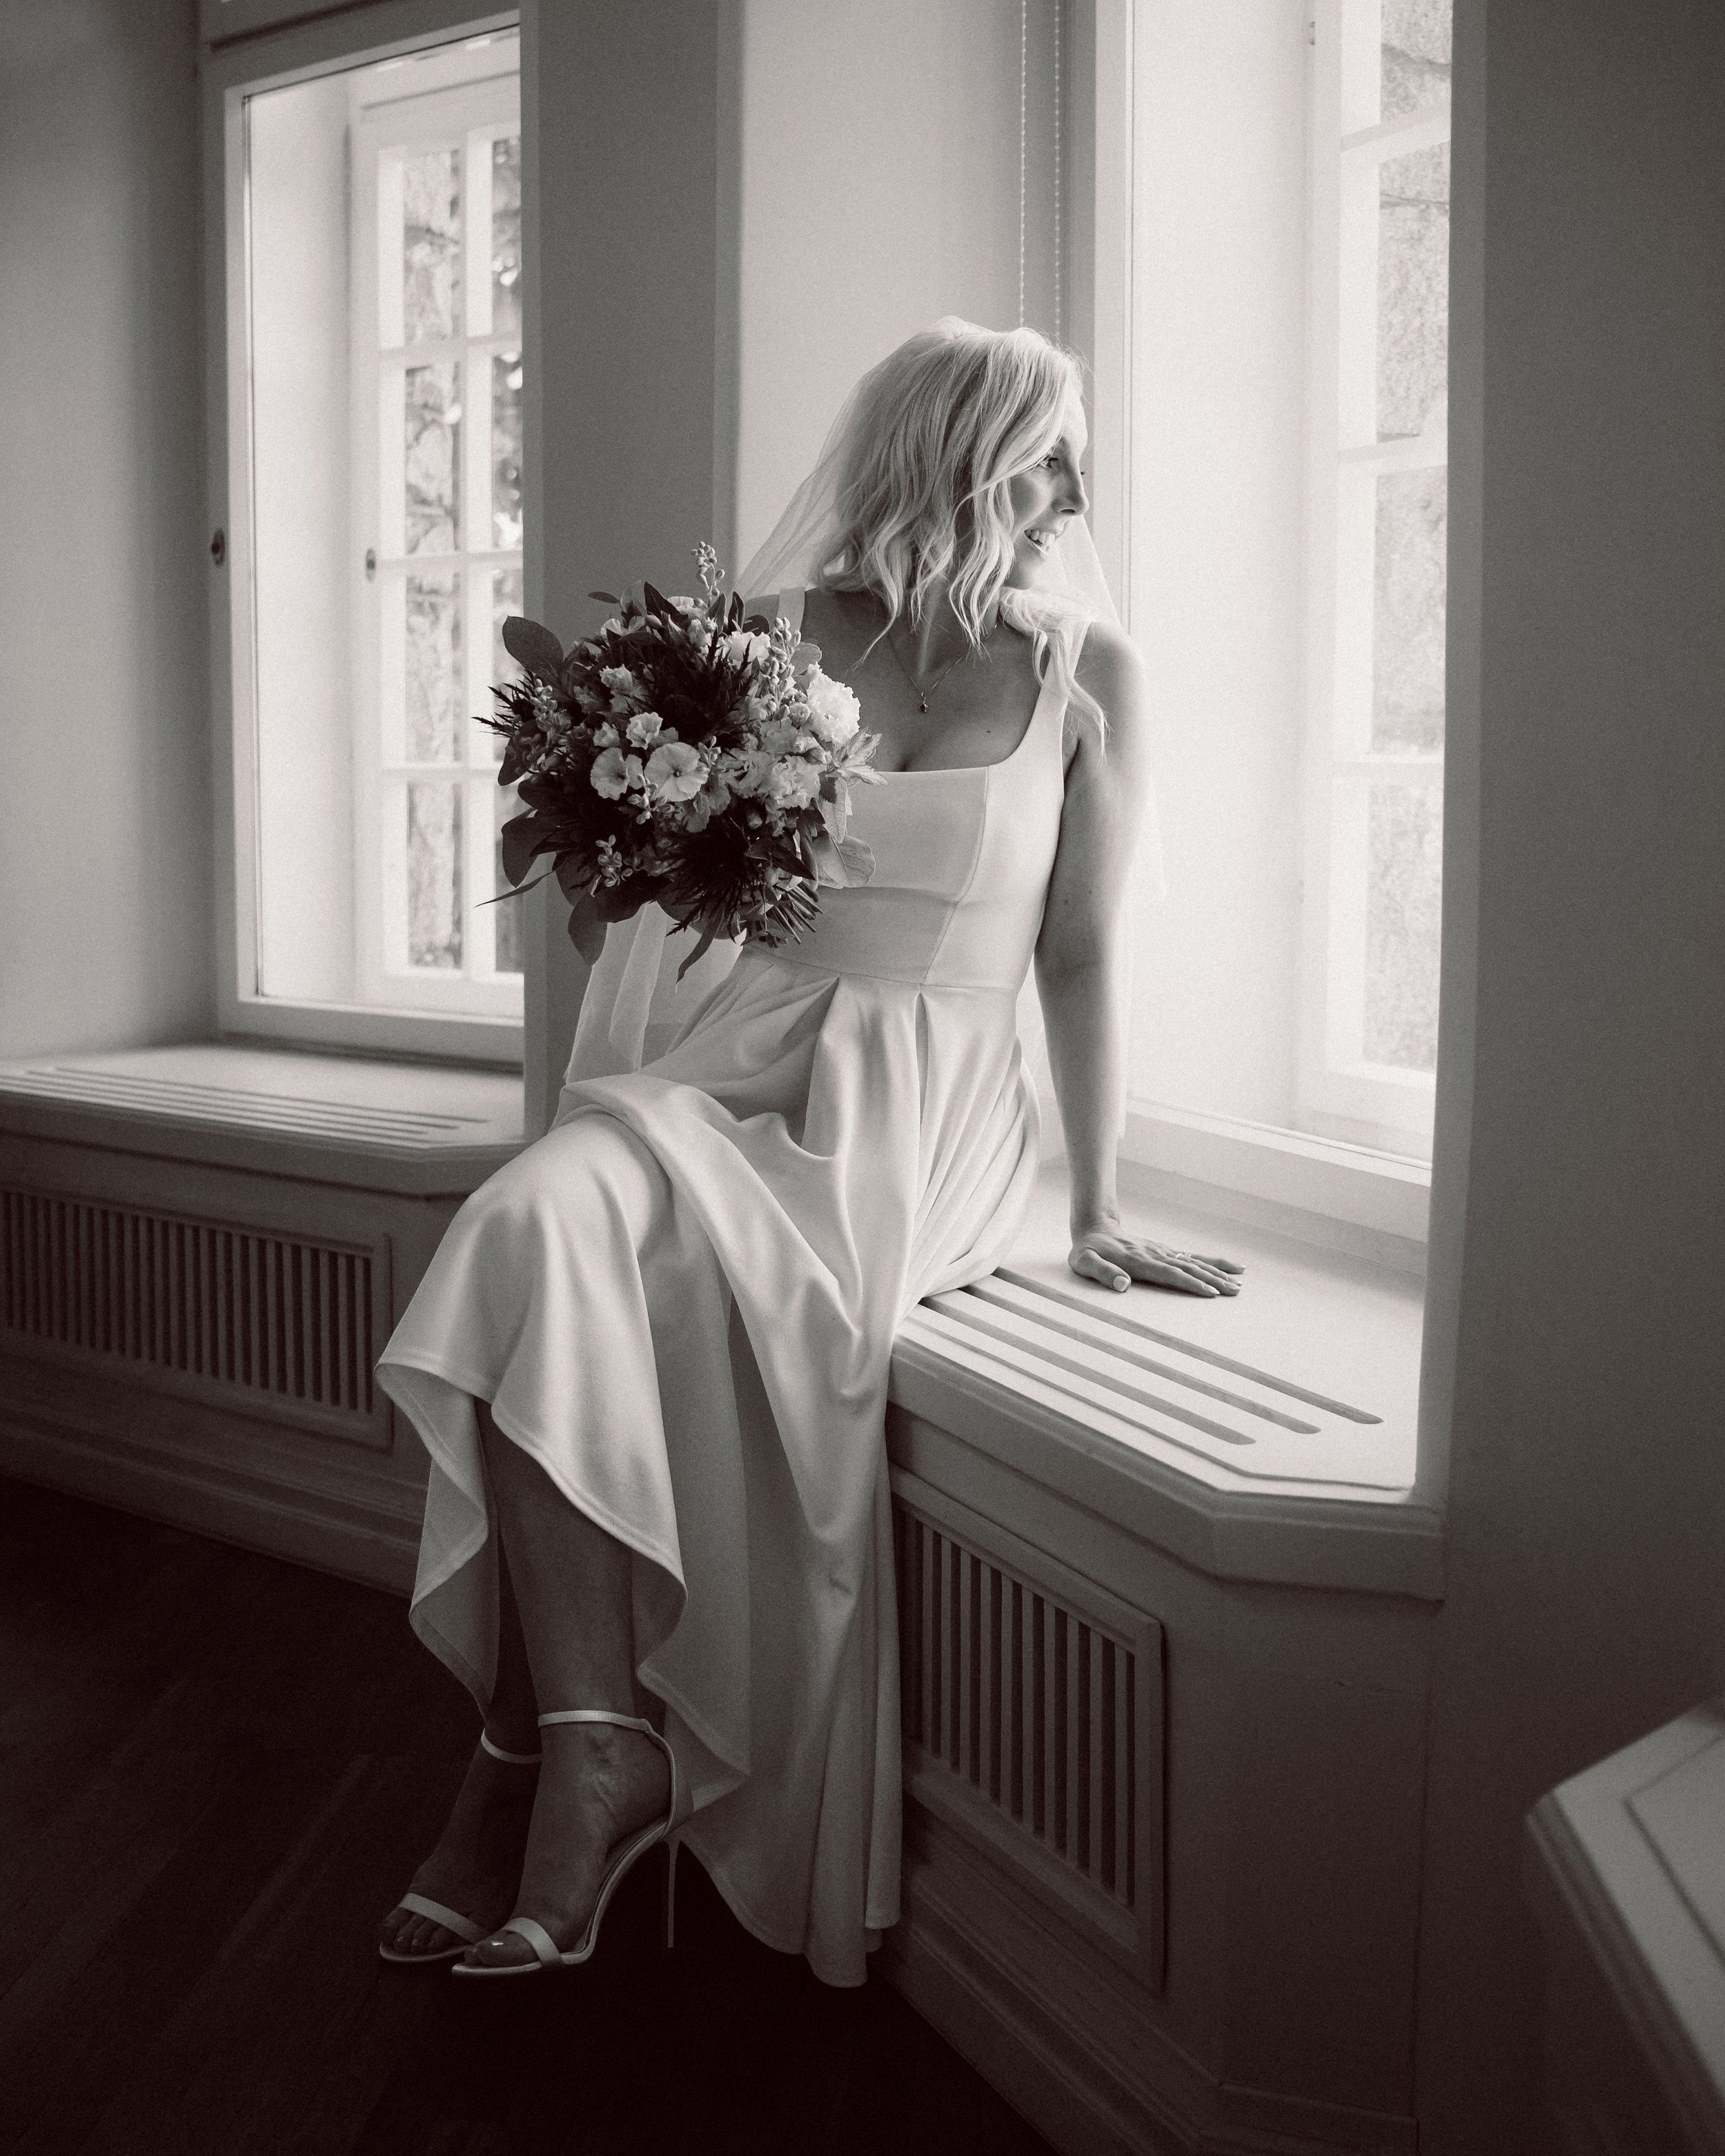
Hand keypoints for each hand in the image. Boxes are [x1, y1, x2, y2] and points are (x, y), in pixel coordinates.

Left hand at [1068, 1228, 1243, 1297]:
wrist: (1094, 1228)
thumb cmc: (1087, 1251)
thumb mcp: (1085, 1262)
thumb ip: (1102, 1273)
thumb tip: (1122, 1285)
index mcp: (1139, 1262)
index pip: (1170, 1274)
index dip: (1190, 1284)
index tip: (1210, 1293)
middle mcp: (1156, 1255)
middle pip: (1189, 1269)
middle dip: (1213, 1281)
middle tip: (1235, 1292)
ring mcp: (1163, 1252)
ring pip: (1195, 1263)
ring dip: (1218, 1273)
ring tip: (1240, 1283)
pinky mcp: (1166, 1251)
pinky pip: (1193, 1257)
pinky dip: (1213, 1262)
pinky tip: (1230, 1267)